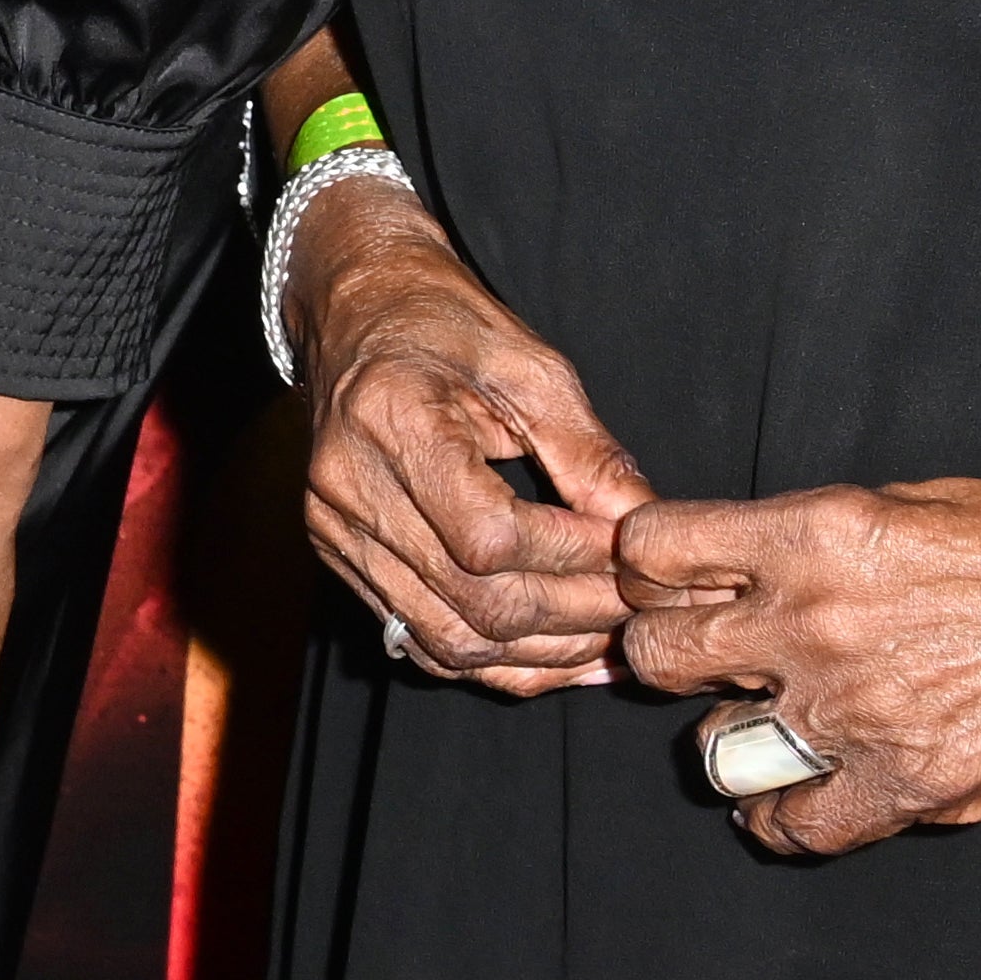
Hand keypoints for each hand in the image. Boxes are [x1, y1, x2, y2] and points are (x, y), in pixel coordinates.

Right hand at [287, 191, 652, 686]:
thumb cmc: (446, 328)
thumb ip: (589, 453)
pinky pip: (422, 642)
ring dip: (542, 652)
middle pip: (474, 601)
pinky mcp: (341, 560)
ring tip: (611, 638)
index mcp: (392, 418)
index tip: (633, 552)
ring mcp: (336, 533)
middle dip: (573, 614)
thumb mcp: (532, 367)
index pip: (491, 535)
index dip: (574, 555)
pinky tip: (558, 652)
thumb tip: (645, 528)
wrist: (360, 317)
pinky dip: (497, 663)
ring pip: (450, 640)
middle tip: (640, 606)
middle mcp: (349, 487)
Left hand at [608, 478, 980, 855]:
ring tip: (767, 727)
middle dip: (671, 653)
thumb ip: (821, 541)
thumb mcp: (921, 505)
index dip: (651, 568)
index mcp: (817, 534)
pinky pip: (791, 823)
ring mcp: (854, 710)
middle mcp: (816, 621)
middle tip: (709, 657)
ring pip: (708, 747)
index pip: (655, 549)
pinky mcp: (906, 785)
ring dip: (730, 739)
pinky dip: (785, 817)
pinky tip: (801, 798)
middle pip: (659, 651)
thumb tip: (750, 566)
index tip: (671, 579)